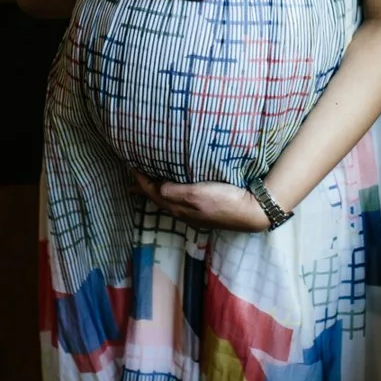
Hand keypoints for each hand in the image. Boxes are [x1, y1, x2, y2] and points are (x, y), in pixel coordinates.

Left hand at [130, 170, 270, 231]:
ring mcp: (193, 213)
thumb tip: (157, 188)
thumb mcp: (199, 194)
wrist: (250, 212)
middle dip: (144, 191)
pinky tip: (174, 191)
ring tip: (148, 187)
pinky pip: (179, 201)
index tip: (130, 167)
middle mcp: (183, 212)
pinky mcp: (204, 210)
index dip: (141, 181)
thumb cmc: (226, 201)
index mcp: (179, 207)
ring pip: (168, 201)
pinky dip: (170, 194)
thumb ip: (177, 192)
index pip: (153, 192)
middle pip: (158, 199)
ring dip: (156, 193)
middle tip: (130, 185)